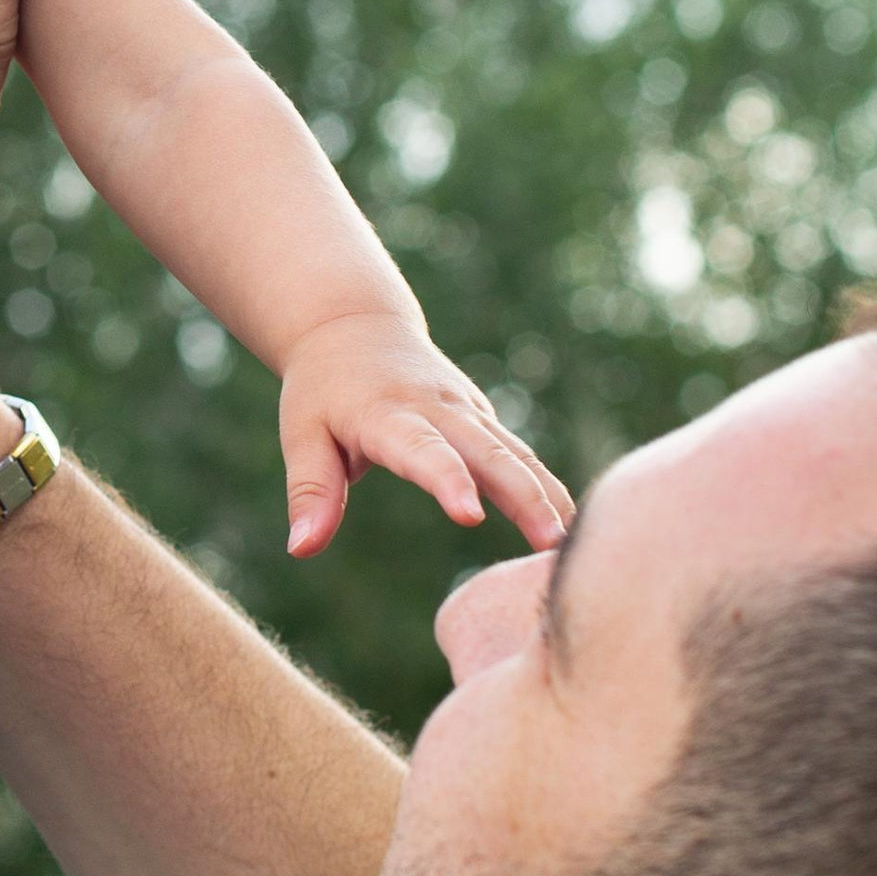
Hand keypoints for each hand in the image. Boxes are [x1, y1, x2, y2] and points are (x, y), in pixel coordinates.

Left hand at [280, 311, 573, 556]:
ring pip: (516, 453)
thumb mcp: (301, 434)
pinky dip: (549, 487)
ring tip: (575, 543)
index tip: (471, 515)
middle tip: (552, 544)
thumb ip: (311, 491)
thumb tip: (301, 549)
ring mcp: (467, 410)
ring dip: (548, 495)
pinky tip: (574, 527)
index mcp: (387, 414)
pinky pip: (521, 454)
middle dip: (524, 497)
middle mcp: (437, 409)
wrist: (354, 326)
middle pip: (489, 453)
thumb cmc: (321, 390)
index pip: (422, 450)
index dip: (447, 480)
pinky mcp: (482, 418)